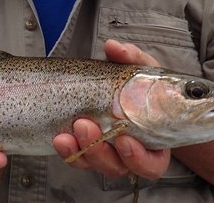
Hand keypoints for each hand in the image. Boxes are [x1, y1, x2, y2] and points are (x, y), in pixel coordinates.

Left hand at [52, 39, 170, 179]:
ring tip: (68, 131)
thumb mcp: (139, 67)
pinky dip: (68, 150)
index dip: (140, 158)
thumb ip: (130, 57)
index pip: (152, 163)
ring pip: (94, 164)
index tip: (125, 140)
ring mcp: (106, 153)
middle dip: (100, 151)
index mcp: (153, 140)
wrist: (120, 88)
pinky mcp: (85, 150)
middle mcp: (131, 153)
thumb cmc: (138, 82)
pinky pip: (77, 158)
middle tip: (85, 125)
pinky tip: (59, 137)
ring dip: (81, 150)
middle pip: (118, 167)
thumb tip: (114, 47)